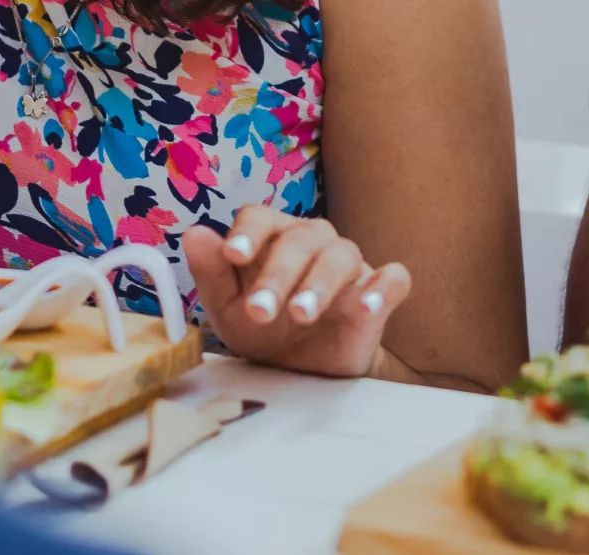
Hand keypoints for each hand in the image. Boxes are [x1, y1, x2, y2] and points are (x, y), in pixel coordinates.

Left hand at [180, 206, 410, 378]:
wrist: (305, 371)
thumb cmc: (263, 330)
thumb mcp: (228, 310)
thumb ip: (211, 273)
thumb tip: (194, 234)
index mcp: (272, 238)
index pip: (261, 217)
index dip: (247, 232)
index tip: (233, 255)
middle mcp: (312, 242)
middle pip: (299, 240)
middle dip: (277, 275)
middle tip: (260, 311)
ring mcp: (349, 265)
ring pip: (341, 254)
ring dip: (320, 282)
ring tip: (301, 313)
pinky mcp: (379, 292)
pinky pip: (393, 278)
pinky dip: (383, 287)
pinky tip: (368, 307)